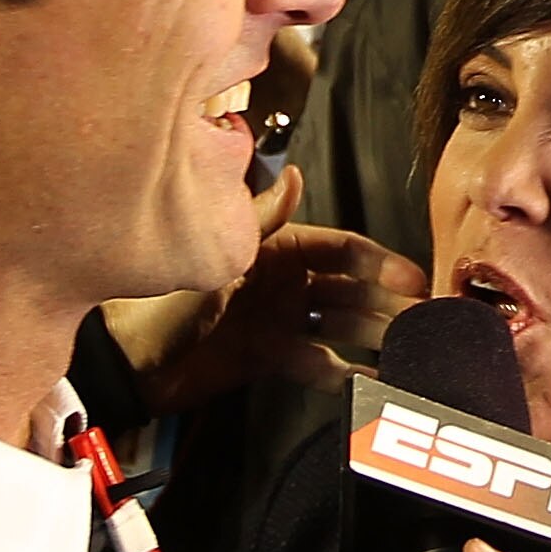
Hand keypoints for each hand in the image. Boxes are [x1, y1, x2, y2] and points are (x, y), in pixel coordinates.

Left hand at [98, 167, 420, 409]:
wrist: (127, 364)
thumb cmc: (159, 303)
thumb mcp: (216, 256)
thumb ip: (260, 220)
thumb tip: (293, 174)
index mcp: (273, 249)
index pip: (339, 249)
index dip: (377, 262)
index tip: (410, 277)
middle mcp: (281, 281)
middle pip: (348, 288)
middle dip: (387, 300)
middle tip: (423, 316)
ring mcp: (277, 318)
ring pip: (340, 323)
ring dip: (372, 333)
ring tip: (407, 347)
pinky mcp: (268, 356)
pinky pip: (317, 362)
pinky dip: (343, 371)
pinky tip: (370, 378)